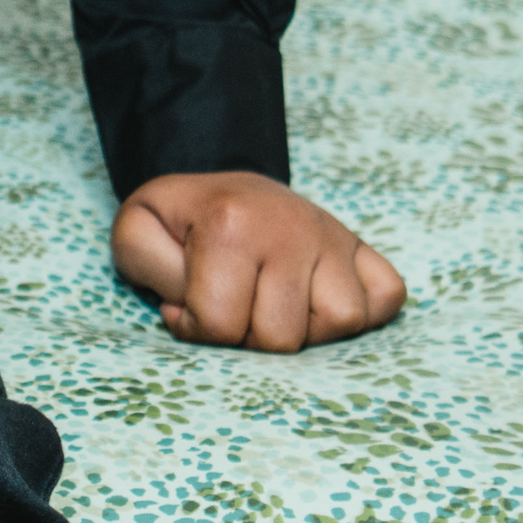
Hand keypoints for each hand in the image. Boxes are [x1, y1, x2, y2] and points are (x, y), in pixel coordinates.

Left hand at [113, 171, 404, 350]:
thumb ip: (149, 271)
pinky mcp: (364, 250)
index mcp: (231, 223)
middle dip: (247, 335)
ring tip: (272, 304)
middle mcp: (293, 227)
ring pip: (343, 322)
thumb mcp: (136, 232)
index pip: (222, 326)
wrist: (219, 185)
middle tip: (230, 303)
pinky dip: (361, 313)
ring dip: (305, 329)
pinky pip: (386, 300)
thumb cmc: (179, 219)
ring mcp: (335, 237)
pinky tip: (316, 298)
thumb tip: (191, 316)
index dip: (194, 328)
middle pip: (283, 337)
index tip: (184, 304)